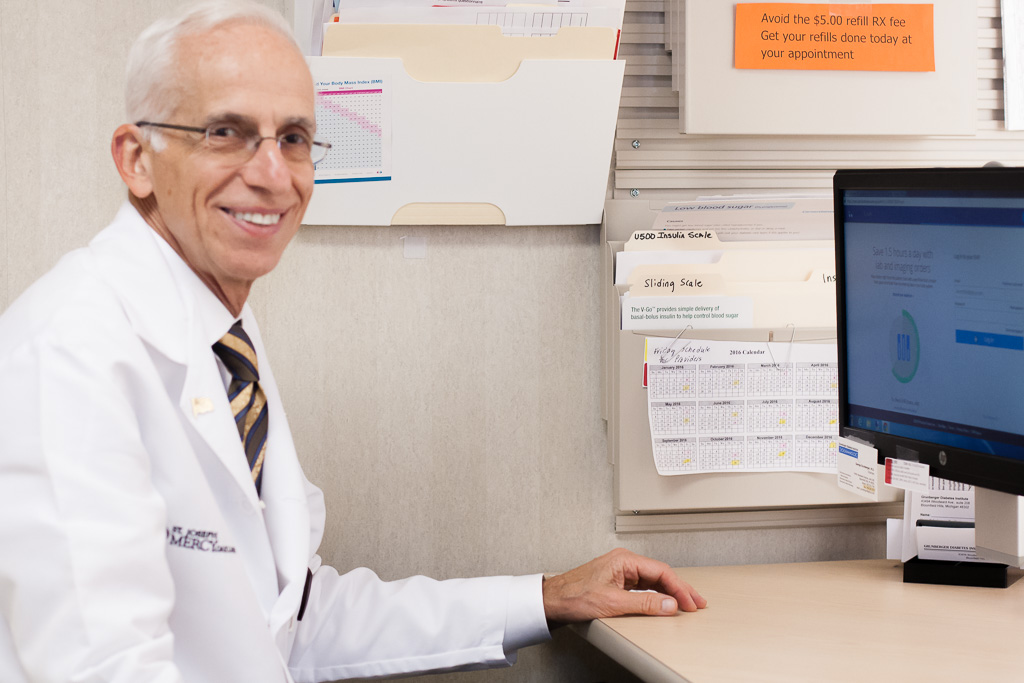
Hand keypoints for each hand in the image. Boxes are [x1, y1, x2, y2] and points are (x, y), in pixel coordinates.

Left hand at [542, 548, 706, 623]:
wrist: (552, 601)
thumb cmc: (574, 596)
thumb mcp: (613, 603)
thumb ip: (644, 604)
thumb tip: (669, 605)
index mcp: (624, 560)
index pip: (660, 571)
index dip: (679, 588)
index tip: (690, 602)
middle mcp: (624, 562)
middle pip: (660, 574)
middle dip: (680, 588)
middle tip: (697, 602)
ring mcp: (621, 571)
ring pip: (653, 580)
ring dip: (670, 592)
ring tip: (687, 603)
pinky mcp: (617, 582)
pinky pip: (644, 586)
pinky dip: (657, 595)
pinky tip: (665, 602)